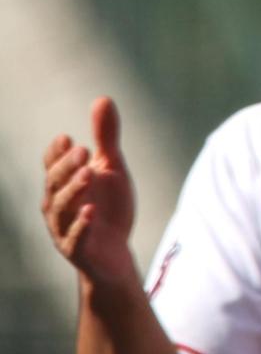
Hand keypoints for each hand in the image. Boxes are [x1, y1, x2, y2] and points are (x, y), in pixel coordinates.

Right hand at [43, 97, 139, 287]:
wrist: (115, 254)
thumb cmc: (109, 208)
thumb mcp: (112, 169)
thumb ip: (106, 138)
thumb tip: (103, 99)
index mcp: (63, 185)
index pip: (53, 165)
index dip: (56, 153)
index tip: (67, 138)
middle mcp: (57, 205)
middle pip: (54, 183)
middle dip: (66, 167)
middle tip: (83, 150)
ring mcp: (64, 228)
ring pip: (61, 209)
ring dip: (73, 191)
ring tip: (89, 174)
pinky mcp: (78, 249)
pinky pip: (75, 238)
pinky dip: (81, 225)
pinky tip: (91, 212)